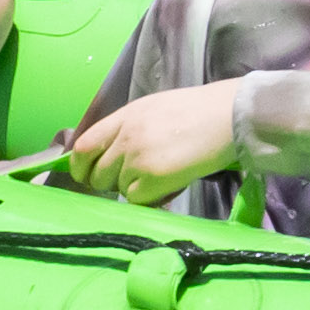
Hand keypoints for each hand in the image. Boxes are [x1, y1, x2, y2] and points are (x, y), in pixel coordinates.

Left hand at [60, 81, 240, 201]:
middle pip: (96, 172)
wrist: (229, 116)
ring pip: (117, 188)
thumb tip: (114, 154)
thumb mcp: (154, 109)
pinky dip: (148, 199)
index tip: (85, 175)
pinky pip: (136, 199)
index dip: (80, 165)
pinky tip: (165, 188)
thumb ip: (130, 128)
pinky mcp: (154, 177)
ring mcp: (138, 157)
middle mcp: (125, 136)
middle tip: (130, 181)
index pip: (84, 145)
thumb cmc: (198, 111)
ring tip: (157, 179)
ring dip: (133, 189)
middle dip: (108, 183)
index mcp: (124, 116)